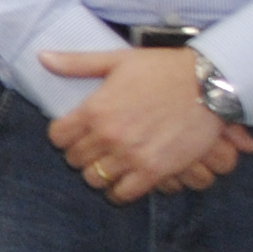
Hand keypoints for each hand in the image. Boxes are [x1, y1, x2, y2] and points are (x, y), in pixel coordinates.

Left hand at [39, 47, 252, 203]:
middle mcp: (109, 136)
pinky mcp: (155, 171)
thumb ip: (77, 63)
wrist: (210, 84)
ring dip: (99, 173)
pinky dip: (121, 189)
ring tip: (110, 163)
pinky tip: (126, 178)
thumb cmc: (163, 69)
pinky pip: (123, 193)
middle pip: (75, 160)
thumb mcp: (117, 60)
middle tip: (95, 147)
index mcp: (95, 109)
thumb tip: (42, 58)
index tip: (74, 132)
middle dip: (81, 154)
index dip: (63, 135)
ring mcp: (131, 156)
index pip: (57, 137)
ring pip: (95, 180)